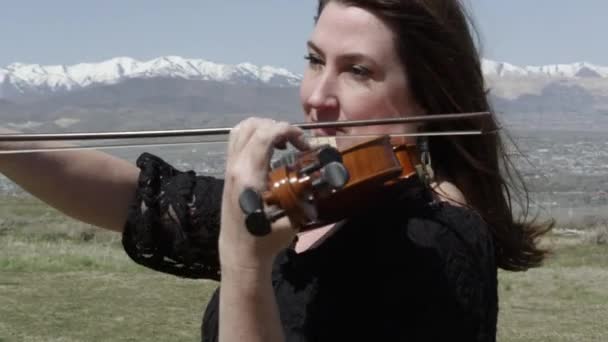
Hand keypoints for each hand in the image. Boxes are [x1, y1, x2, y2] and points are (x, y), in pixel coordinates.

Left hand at [219, 118, 309, 271]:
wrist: (240, 254)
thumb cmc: (266, 239)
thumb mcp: (291, 218)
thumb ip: (306, 194)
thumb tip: (327, 176)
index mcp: (249, 175)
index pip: (265, 134)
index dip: (288, 130)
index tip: (304, 145)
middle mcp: (235, 167)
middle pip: (252, 126)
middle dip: (278, 127)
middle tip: (295, 144)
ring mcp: (229, 168)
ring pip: (242, 130)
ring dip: (264, 129)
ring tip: (282, 144)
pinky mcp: (228, 172)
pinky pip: (238, 141)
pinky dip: (255, 137)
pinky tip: (270, 152)